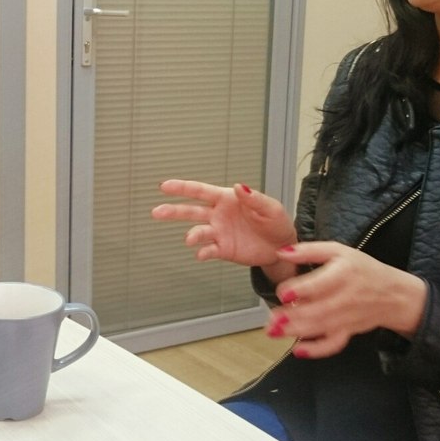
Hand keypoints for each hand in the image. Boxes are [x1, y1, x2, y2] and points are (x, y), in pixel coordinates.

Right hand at [151, 180, 296, 272]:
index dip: (182, 188)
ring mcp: (218, 232)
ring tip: (190, 239)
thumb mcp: (270, 207)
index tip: (165, 186)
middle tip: (157, 211)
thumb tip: (239, 187)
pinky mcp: (222, 249)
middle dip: (173, 210)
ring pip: (197, 231)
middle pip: (190, 210)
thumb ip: (253, 199)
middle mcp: (218, 215)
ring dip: (192, 235)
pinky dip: (202, 252)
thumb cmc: (275, 222)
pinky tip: (200, 254)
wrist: (282, 247)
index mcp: (226, 199)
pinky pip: (208, 250)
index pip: (200, 191)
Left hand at [267, 242, 426, 358]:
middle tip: (271, 319)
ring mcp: (347, 318)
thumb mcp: (339, 251)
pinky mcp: (348, 332)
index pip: (321, 284)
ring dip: (296, 332)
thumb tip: (282, 252)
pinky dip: (316, 350)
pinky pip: (333, 344)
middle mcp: (345, 298)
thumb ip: (309, 250)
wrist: (394, 294)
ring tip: (274, 331)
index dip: (300, 290)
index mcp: (343, 274)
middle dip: (291, 317)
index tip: (284, 293)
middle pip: (316, 310)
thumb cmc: (363, 270)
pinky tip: (298, 350)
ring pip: (320, 328)